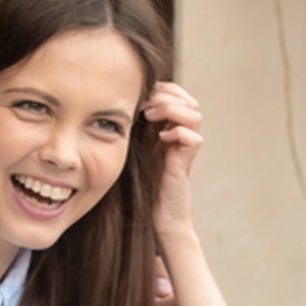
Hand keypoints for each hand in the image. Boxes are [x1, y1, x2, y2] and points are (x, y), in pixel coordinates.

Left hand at [142, 82, 201, 238]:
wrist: (156, 216)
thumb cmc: (140, 185)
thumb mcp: (131, 148)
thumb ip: (130, 128)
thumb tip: (111, 106)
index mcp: (167, 129)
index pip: (175, 96)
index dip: (163, 89)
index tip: (141, 92)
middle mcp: (180, 136)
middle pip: (187, 100)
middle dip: (166, 96)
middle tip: (145, 103)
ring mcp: (185, 149)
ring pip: (194, 114)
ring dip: (172, 110)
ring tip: (152, 116)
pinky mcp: (186, 163)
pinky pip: (193, 138)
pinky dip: (179, 132)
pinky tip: (162, 138)